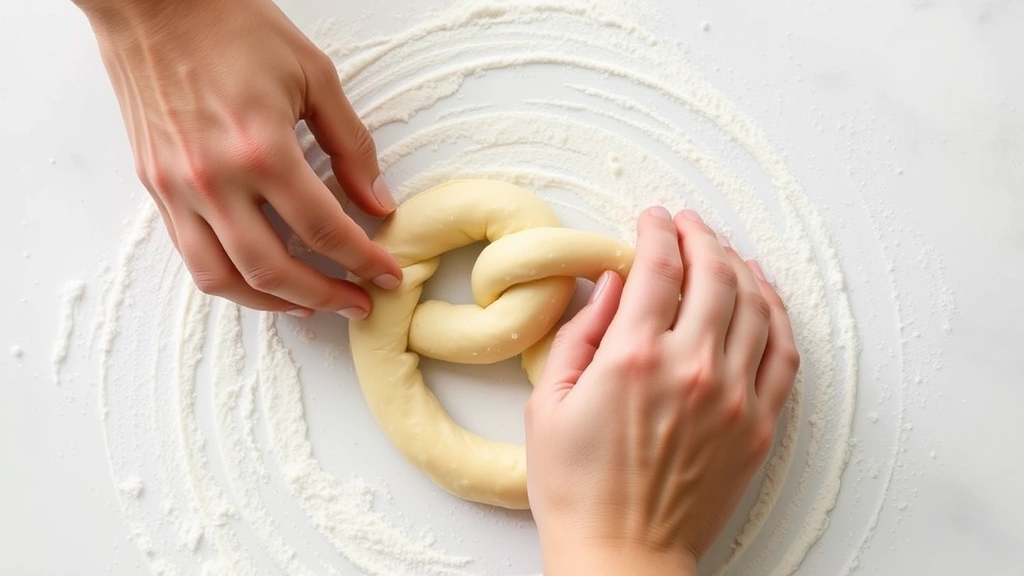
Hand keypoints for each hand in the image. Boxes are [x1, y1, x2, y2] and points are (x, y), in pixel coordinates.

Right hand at [76, 0, 401, 317]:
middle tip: (357, 302)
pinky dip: (230, 278)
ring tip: (309, 302)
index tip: (386, 274)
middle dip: (325, 296)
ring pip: (223, 278)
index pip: (323, 230)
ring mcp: (177, 188)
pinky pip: (191, 255)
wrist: (153, 1)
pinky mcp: (155, 187)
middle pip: (273, 270)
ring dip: (272, 302)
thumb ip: (351, 145)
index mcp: (260, 149)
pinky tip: (260, 275)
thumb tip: (376, 200)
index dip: (362, 260)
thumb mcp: (314, 76)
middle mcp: (213, 180)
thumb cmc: (230, 25)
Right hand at [526, 207, 798, 574]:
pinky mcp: (758, 426)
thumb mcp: (547, 403)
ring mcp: (733, 397)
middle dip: (700, 237)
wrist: (620, 555)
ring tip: (723, 253)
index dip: (657, 232)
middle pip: (714, 275)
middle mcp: (691, 369)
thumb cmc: (575, 488)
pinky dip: (777, 314)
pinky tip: (762, 297)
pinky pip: (784, 353)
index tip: (652, 219)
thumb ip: (580, 333)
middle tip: (687, 225)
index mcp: (633, 359)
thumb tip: (614, 285)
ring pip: (755, 305)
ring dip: (740, 267)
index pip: (659, 267)